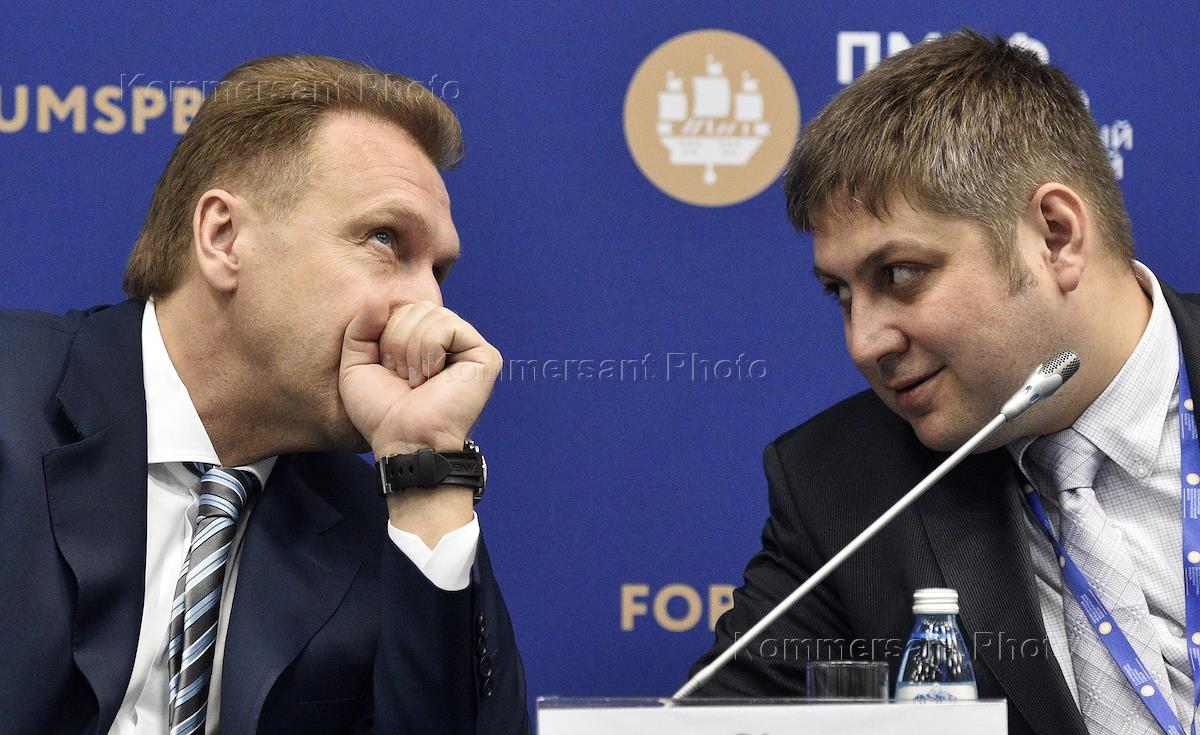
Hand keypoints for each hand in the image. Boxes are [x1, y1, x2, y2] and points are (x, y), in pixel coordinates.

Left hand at [338, 297, 502, 457]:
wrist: (404, 440)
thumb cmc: (383, 412)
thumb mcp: (356, 365)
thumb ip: (360, 328)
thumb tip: (377, 298)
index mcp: (425, 340)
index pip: (403, 308)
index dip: (386, 334)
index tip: (389, 370)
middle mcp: (450, 340)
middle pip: (416, 307)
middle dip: (397, 341)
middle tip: (404, 378)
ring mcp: (469, 346)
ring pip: (430, 314)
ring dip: (411, 351)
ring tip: (418, 381)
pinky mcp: (484, 355)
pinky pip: (447, 325)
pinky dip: (429, 352)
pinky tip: (432, 377)